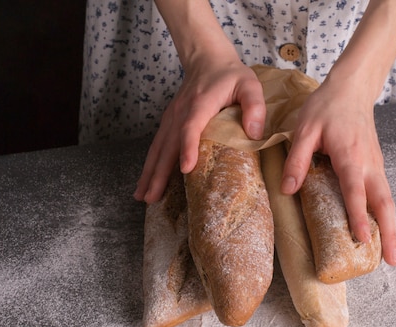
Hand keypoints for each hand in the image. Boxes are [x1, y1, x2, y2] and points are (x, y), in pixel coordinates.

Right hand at [134, 60, 265, 202]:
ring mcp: (171, 118)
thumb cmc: (230, 75)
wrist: (206, 59)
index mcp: (200, 104)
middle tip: (151, 197)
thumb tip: (254, 134)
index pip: (191, 127)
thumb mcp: (249, 84)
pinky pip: (157, 146)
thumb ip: (254, 106)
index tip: (186, 168)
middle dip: (158, 173)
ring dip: (148, 173)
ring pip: (157, 148)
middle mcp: (180, 113)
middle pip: (167, 145)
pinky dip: (150, 165)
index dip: (188, 147)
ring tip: (142, 196)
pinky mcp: (169, 122)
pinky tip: (146, 182)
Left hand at [282, 78, 395, 265]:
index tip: (363, 240)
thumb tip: (287, 190)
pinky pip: (384, 192)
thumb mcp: (304, 130)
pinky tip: (381, 227)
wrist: (351, 88)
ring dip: (392, 226)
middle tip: (392, 261)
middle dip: (391, 233)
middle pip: (385, 203)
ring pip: (388, 199)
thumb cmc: (326, 107)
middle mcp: (370, 163)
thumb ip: (297, 160)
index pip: (356, 192)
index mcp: (350, 155)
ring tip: (390, 253)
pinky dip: (385, 212)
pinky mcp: (376, 163)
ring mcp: (377, 163)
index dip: (359, 217)